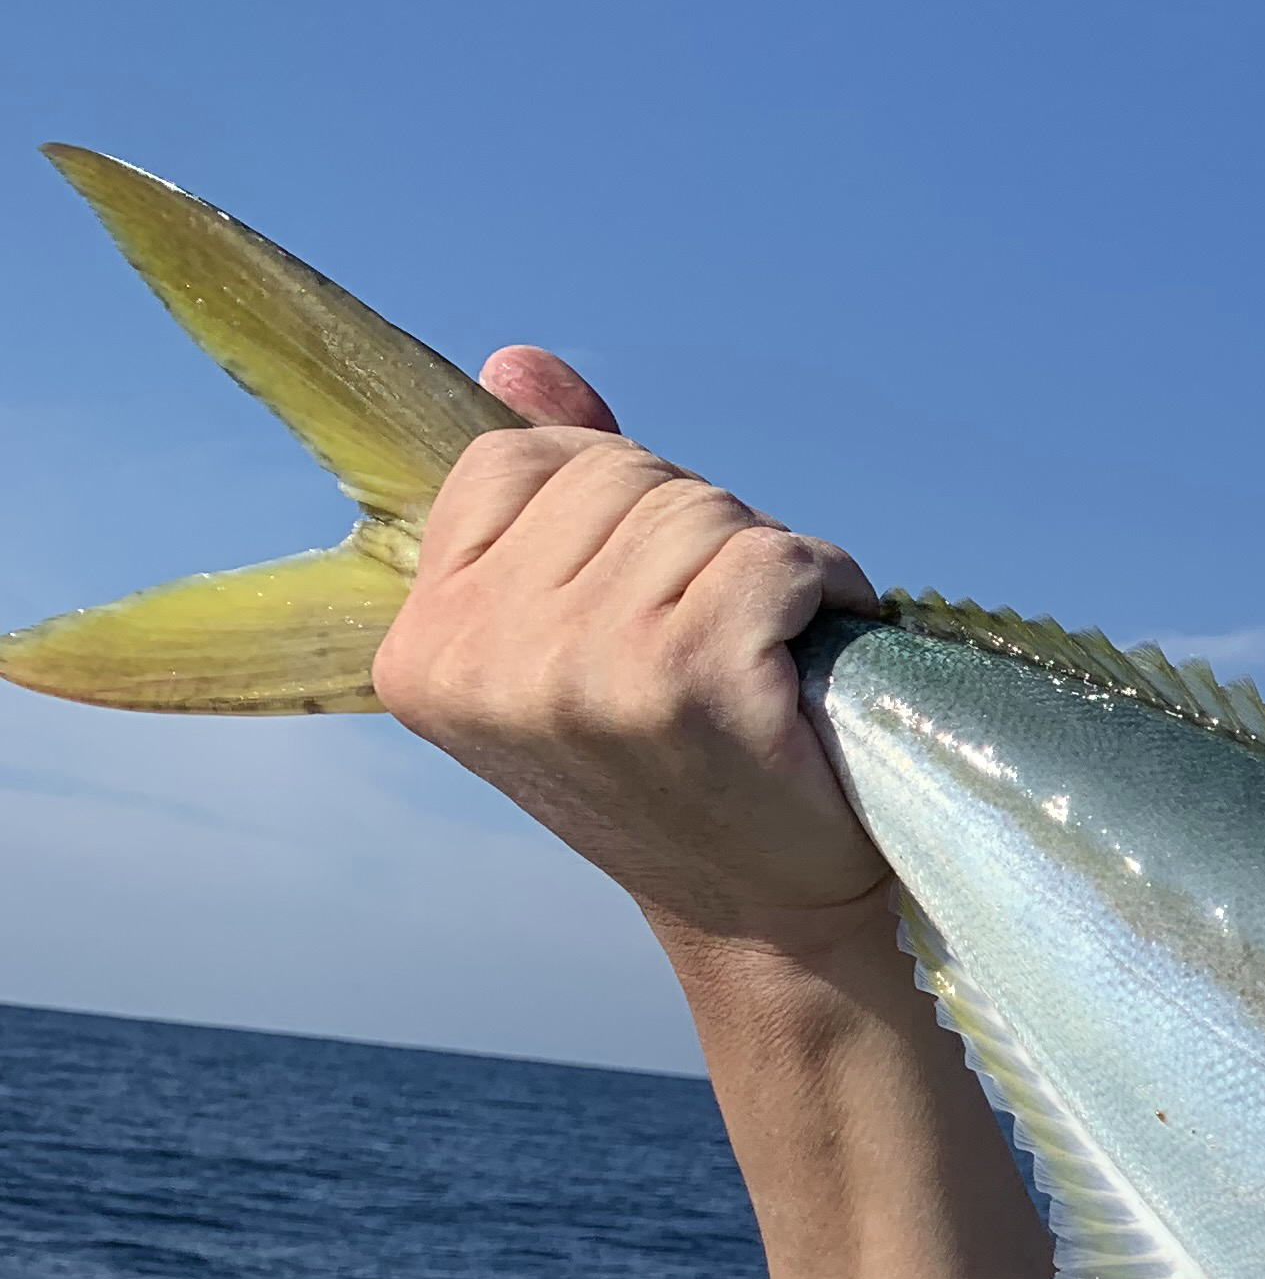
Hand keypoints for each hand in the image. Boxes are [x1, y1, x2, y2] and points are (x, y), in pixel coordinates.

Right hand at [374, 346, 888, 954]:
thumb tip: (519, 362)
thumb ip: (545, 499)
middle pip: (621, 477)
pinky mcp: (686, 681)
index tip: (645, 594)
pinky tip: (819, 645)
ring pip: (702, 510)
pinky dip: (826, 584)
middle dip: (696, 530)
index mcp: (424, 643)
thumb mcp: (577, 633)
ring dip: (764, 560)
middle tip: (722, 631)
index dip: (613, 501)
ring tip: (767, 646)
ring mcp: (580, 668)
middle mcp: (483, 655)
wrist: (761, 916)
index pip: (514, 463)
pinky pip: (774, 556)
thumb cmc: (677, 768)